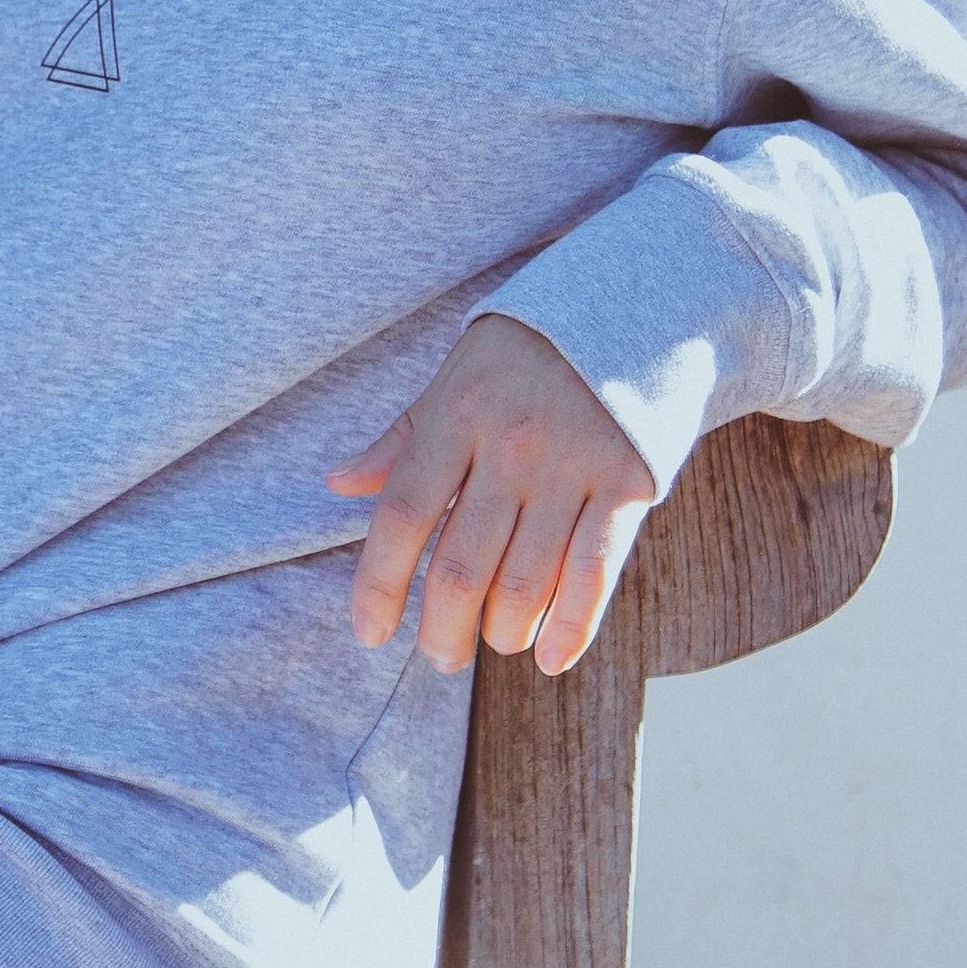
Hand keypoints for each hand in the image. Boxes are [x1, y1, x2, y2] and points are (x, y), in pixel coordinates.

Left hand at [325, 314, 655, 676]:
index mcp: (456, 418)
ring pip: (527, 579)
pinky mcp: (628, 483)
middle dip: (444, 628)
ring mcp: (573, 467)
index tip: (368, 632)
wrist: (628, 309)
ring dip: (503, 631)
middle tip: (439, 657)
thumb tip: (337, 485)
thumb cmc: (521, 355)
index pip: (402, 516)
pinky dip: (572, 626)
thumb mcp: (452, 380)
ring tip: (493, 644)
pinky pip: (595, 572)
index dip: (379, 584)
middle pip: (463, 564)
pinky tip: (551, 658)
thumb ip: (400, 441)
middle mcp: (512, 446)